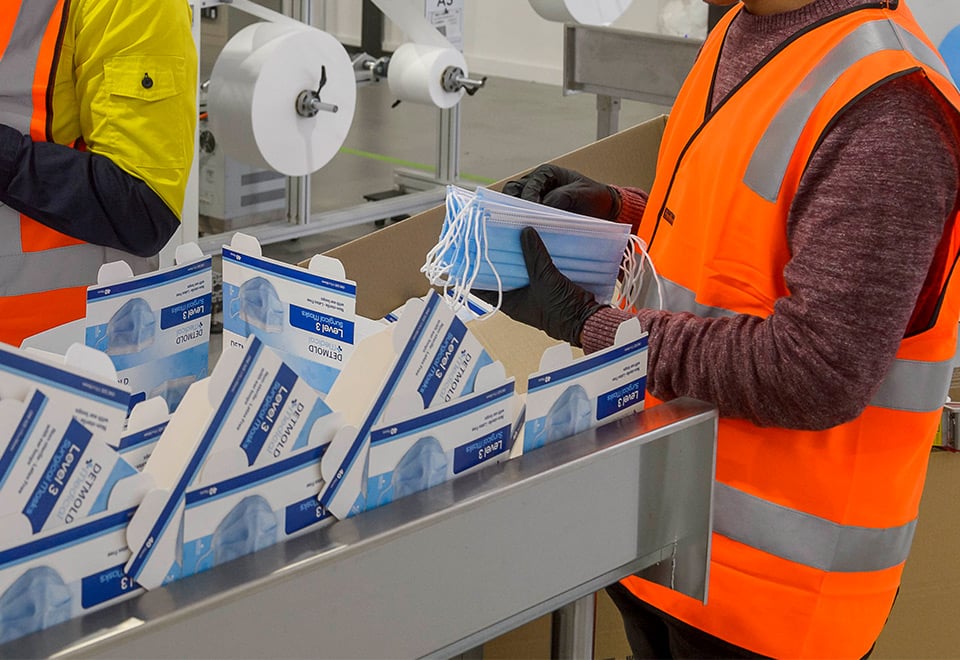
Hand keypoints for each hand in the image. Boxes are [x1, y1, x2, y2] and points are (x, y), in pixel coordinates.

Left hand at [476, 227, 604, 346]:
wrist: (587, 320)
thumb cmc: (561, 309)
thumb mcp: (544, 278)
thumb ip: (534, 255)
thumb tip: (525, 231)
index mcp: (510, 303)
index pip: (483, 288)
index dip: (473, 273)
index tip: (466, 256)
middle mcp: (519, 299)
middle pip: (502, 276)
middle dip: (496, 259)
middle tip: (489, 238)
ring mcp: (533, 293)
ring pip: (519, 271)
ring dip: (517, 256)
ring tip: (510, 235)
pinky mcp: (548, 287)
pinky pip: (536, 270)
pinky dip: (533, 258)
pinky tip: (533, 242)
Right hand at [502, 164, 619, 219]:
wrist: (605, 210)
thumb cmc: (594, 197)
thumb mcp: (581, 194)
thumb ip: (562, 197)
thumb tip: (543, 206)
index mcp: (545, 174)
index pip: (527, 185)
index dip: (527, 199)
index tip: (532, 212)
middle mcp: (536, 185)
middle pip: (513, 192)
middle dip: (514, 206)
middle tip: (522, 221)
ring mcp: (534, 200)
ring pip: (514, 205)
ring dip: (516, 215)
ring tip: (522, 229)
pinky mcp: (536, 214)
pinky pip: (523, 218)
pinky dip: (522, 224)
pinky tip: (526, 235)